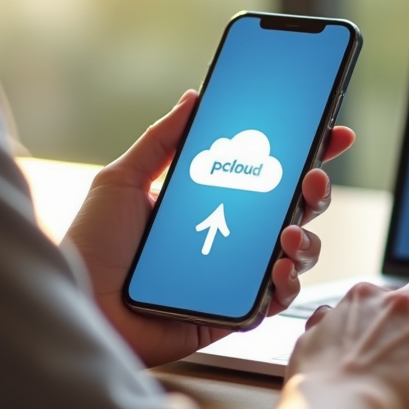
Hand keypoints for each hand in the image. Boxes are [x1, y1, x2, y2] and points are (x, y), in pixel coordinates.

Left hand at [62, 89, 355, 366]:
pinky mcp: (233, 311)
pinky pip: (275, 298)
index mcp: (209, 200)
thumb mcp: (122, 181)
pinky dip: (287, 284)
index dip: (303, 152)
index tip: (329, 131)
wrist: (78, 306)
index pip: (267, 172)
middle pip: (294, 208)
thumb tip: (194, 97)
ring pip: (296, 253)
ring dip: (306, 238)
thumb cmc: (91, 248)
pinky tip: (278, 269)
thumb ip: (161, 140)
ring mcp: (235, 274)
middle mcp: (230, 235)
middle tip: (312, 178)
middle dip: (316, 190)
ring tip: (288, 233)